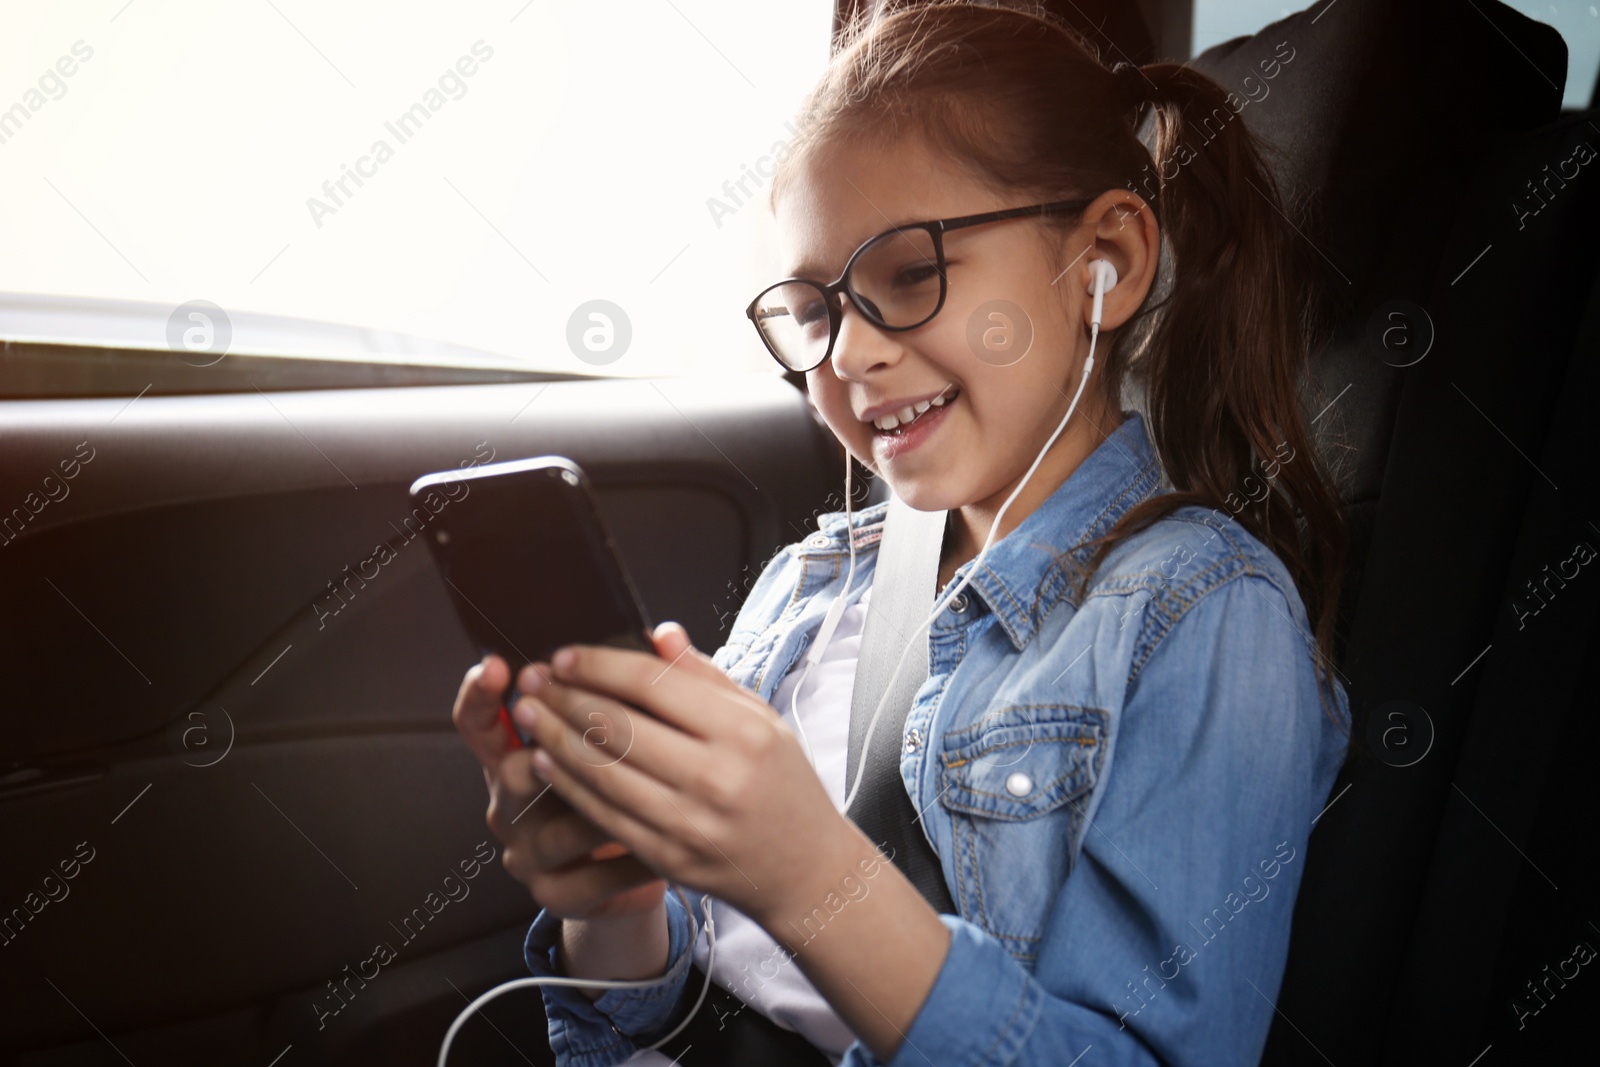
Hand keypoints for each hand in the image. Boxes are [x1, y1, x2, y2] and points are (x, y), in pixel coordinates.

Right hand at [452, 648, 665, 920]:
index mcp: (516, 752)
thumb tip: (666, 634)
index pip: (478, 721)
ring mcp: (528, 853)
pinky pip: (591, 878)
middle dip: (556, 749)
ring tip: (649, 791)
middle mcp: (510, 803)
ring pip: (557, 828)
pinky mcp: (557, 895)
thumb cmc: (630, 780)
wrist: (641, 859)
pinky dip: (628, 860)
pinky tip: (663, 843)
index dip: (480, 695)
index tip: (498, 667)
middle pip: (511, 771)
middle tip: (596, 729)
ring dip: (603, 807)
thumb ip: (638, 687)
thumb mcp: (626, 732)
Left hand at [512, 622, 861, 926]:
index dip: (599, 666)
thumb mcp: (761, 719)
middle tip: (532, 678)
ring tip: (528, 712)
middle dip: (565, 697)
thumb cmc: (783, 784)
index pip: (653, 685)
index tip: (564, 655)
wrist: (805, 870)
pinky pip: (605, 815)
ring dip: (555, 738)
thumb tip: (658, 633)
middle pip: (620, 726)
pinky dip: (569, 784)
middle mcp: (717, 776)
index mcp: (743, 731)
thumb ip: (705, 676)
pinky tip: (546, 760)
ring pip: (604, 771)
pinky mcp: (668, 857)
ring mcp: (690, 822)